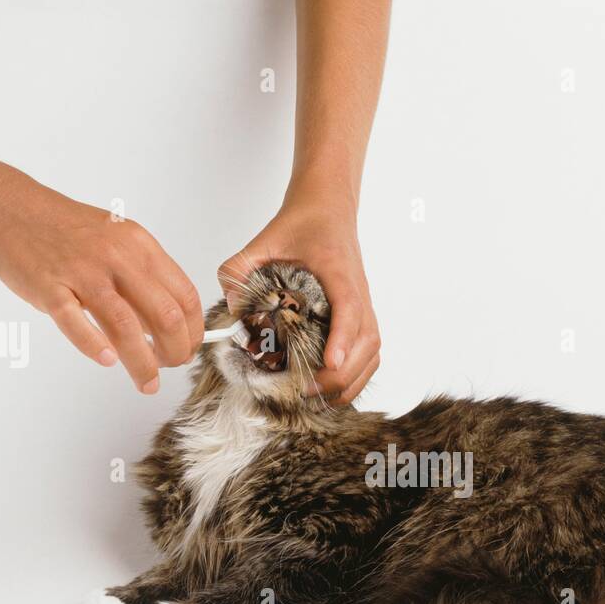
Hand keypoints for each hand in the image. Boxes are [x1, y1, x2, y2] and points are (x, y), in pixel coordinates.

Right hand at [0, 163, 205, 392]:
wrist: (6, 207)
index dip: (193, 330)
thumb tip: (168, 322)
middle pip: (165, 316)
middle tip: (170, 367)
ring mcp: (81, 272)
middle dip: (176, 352)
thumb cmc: (62, 229)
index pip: (185, 296)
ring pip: (126, 328)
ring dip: (142, 364)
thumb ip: (142, 276)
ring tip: (147, 382)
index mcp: (139, 245)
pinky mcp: (49, 287)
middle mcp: (116, 257)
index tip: (187, 347)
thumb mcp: (115, 240)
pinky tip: (108, 361)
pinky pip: (76, 324)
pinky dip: (96, 347)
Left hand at [218, 191, 379, 404]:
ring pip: (373, 352)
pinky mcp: (363, 315)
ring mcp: (365, 305)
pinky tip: (333, 386)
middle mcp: (359, 292)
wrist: (328, 207)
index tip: (330, 364)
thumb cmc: (302, 223)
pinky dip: (357, 374)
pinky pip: (370, 352)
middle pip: (367, 341)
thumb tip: (232, 305)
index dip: (342, 340)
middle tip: (307, 389)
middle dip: (341, 374)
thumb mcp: (264, 238)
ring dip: (351, 379)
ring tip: (319, 396)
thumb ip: (240, 268)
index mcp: (339, 272)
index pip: (350, 309)